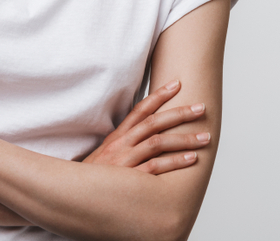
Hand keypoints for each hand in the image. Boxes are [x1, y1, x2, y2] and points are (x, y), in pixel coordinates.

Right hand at [82, 80, 210, 173]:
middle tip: (201, 108)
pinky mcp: (130, 179)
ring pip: (158, 143)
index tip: (177, 84)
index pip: (140, 110)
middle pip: (154, 123)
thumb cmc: (95, 177)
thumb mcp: (106, 154)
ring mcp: (126, 160)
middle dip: (180, 114)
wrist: (75, 195)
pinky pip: (156, 167)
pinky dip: (175, 162)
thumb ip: (124, 143)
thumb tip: (144, 132)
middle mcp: (122, 144)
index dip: (159, 96)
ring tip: (205, 137)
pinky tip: (192, 158)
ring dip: (184, 139)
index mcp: (117, 136)